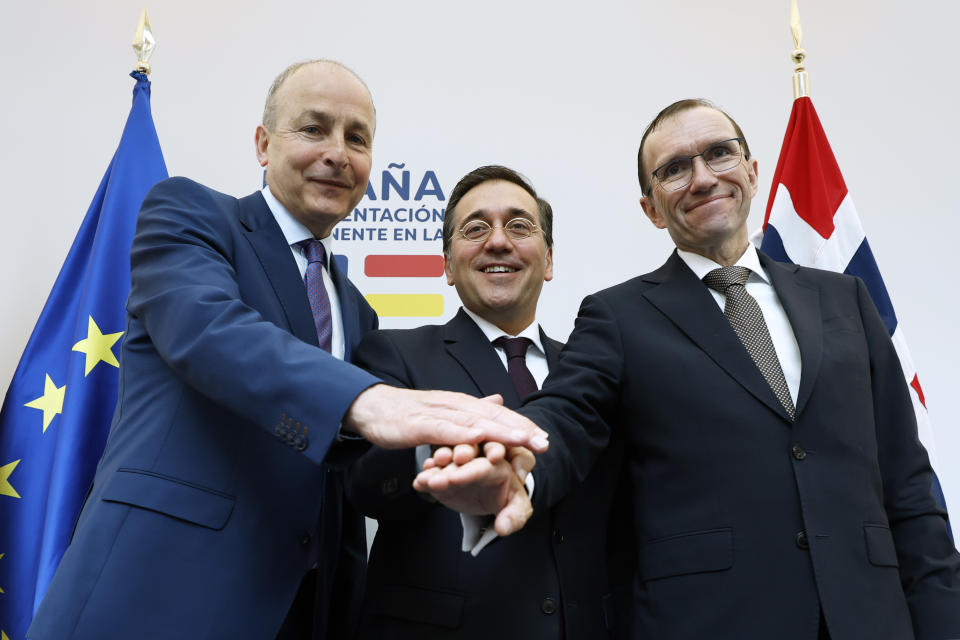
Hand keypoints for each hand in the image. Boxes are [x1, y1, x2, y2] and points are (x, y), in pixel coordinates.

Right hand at [342, 384, 548, 452]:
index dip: (522, 426)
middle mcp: (455, 405)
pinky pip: (444, 429)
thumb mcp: (445, 413)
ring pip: (473, 422)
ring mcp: (438, 413)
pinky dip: (463, 433)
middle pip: (493, 416)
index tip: (544, 439)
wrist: (371, 407)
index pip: (498, 415)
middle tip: (544, 442)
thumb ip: (472, 410)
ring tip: (522, 439)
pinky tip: (479, 437)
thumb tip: (500, 401)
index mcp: (462, 405)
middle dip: (520, 429)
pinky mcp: (420, 423)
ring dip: (499, 430)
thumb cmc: (407, 414)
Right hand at [414, 442, 535, 535]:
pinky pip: (435, 473)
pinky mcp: (445, 474)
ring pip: (446, 462)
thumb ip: (513, 517)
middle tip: (436, 476)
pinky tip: (419, 483)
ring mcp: (459, 465)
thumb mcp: (517, 509)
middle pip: (463, 456)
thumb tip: (503, 528)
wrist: (494, 499)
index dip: (469, 471)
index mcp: (498, 464)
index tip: (455, 479)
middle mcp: (477, 459)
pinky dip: (427, 477)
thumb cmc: (508, 500)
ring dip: (435, 470)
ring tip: (425, 479)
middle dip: (449, 466)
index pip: (484, 465)